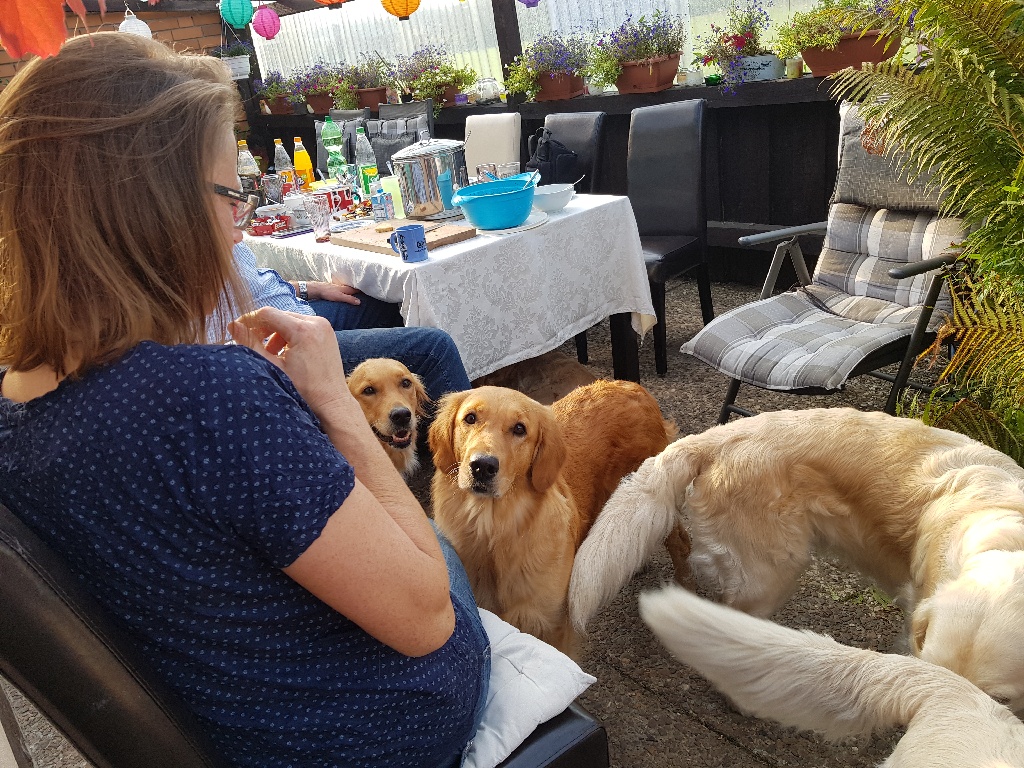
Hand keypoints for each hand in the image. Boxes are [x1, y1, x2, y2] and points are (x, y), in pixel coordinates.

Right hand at [229, 307, 354, 416]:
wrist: (331, 402)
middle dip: (262, 327)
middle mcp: (316, 322)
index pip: (268, 313)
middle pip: (279, 315)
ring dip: (275, 332)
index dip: (249, 320)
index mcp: (303, 330)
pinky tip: (283, 352)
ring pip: (290, 320)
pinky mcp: (327, 332)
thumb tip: (232, 325)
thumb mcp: (273, 366)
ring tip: (268, 351)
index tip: (237, 329)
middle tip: (250, 342)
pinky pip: (302, 326)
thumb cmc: (304, 390)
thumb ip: (251, 344)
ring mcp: (324, 326)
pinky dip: (290, 335)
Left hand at [300, 277, 361, 304]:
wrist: (316, 289)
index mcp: (346, 288)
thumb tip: (359, 302)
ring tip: (357, 294)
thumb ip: (349, 299)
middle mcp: (343, 287)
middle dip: (358, 291)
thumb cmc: (328, 292)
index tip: (369, 292)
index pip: (357, 289)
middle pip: (353, 289)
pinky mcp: (334, 290)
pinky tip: (345, 295)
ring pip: (348, 289)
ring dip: (352, 291)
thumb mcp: (340, 297)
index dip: (363, 291)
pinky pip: (343, 291)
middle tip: (365, 293)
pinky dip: (346, 292)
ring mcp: (338, 288)